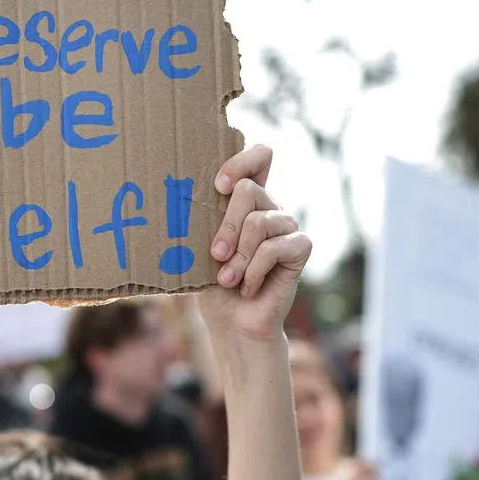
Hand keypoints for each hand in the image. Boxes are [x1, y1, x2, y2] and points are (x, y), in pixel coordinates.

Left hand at [198, 146, 311, 341]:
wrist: (233, 322)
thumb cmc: (211, 284)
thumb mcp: (198, 248)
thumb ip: (201, 220)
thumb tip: (178, 199)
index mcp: (246, 201)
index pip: (259, 157)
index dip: (241, 162)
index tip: (218, 186)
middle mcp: (269, 208)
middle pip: (249, 191)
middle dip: (226, 226)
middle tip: (215, 255)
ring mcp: (287, 227)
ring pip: (259, 222)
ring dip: (238, 257)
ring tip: (228, 279)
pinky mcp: (300, 248)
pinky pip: (275, 248)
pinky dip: (254, 271)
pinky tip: (248, 287)